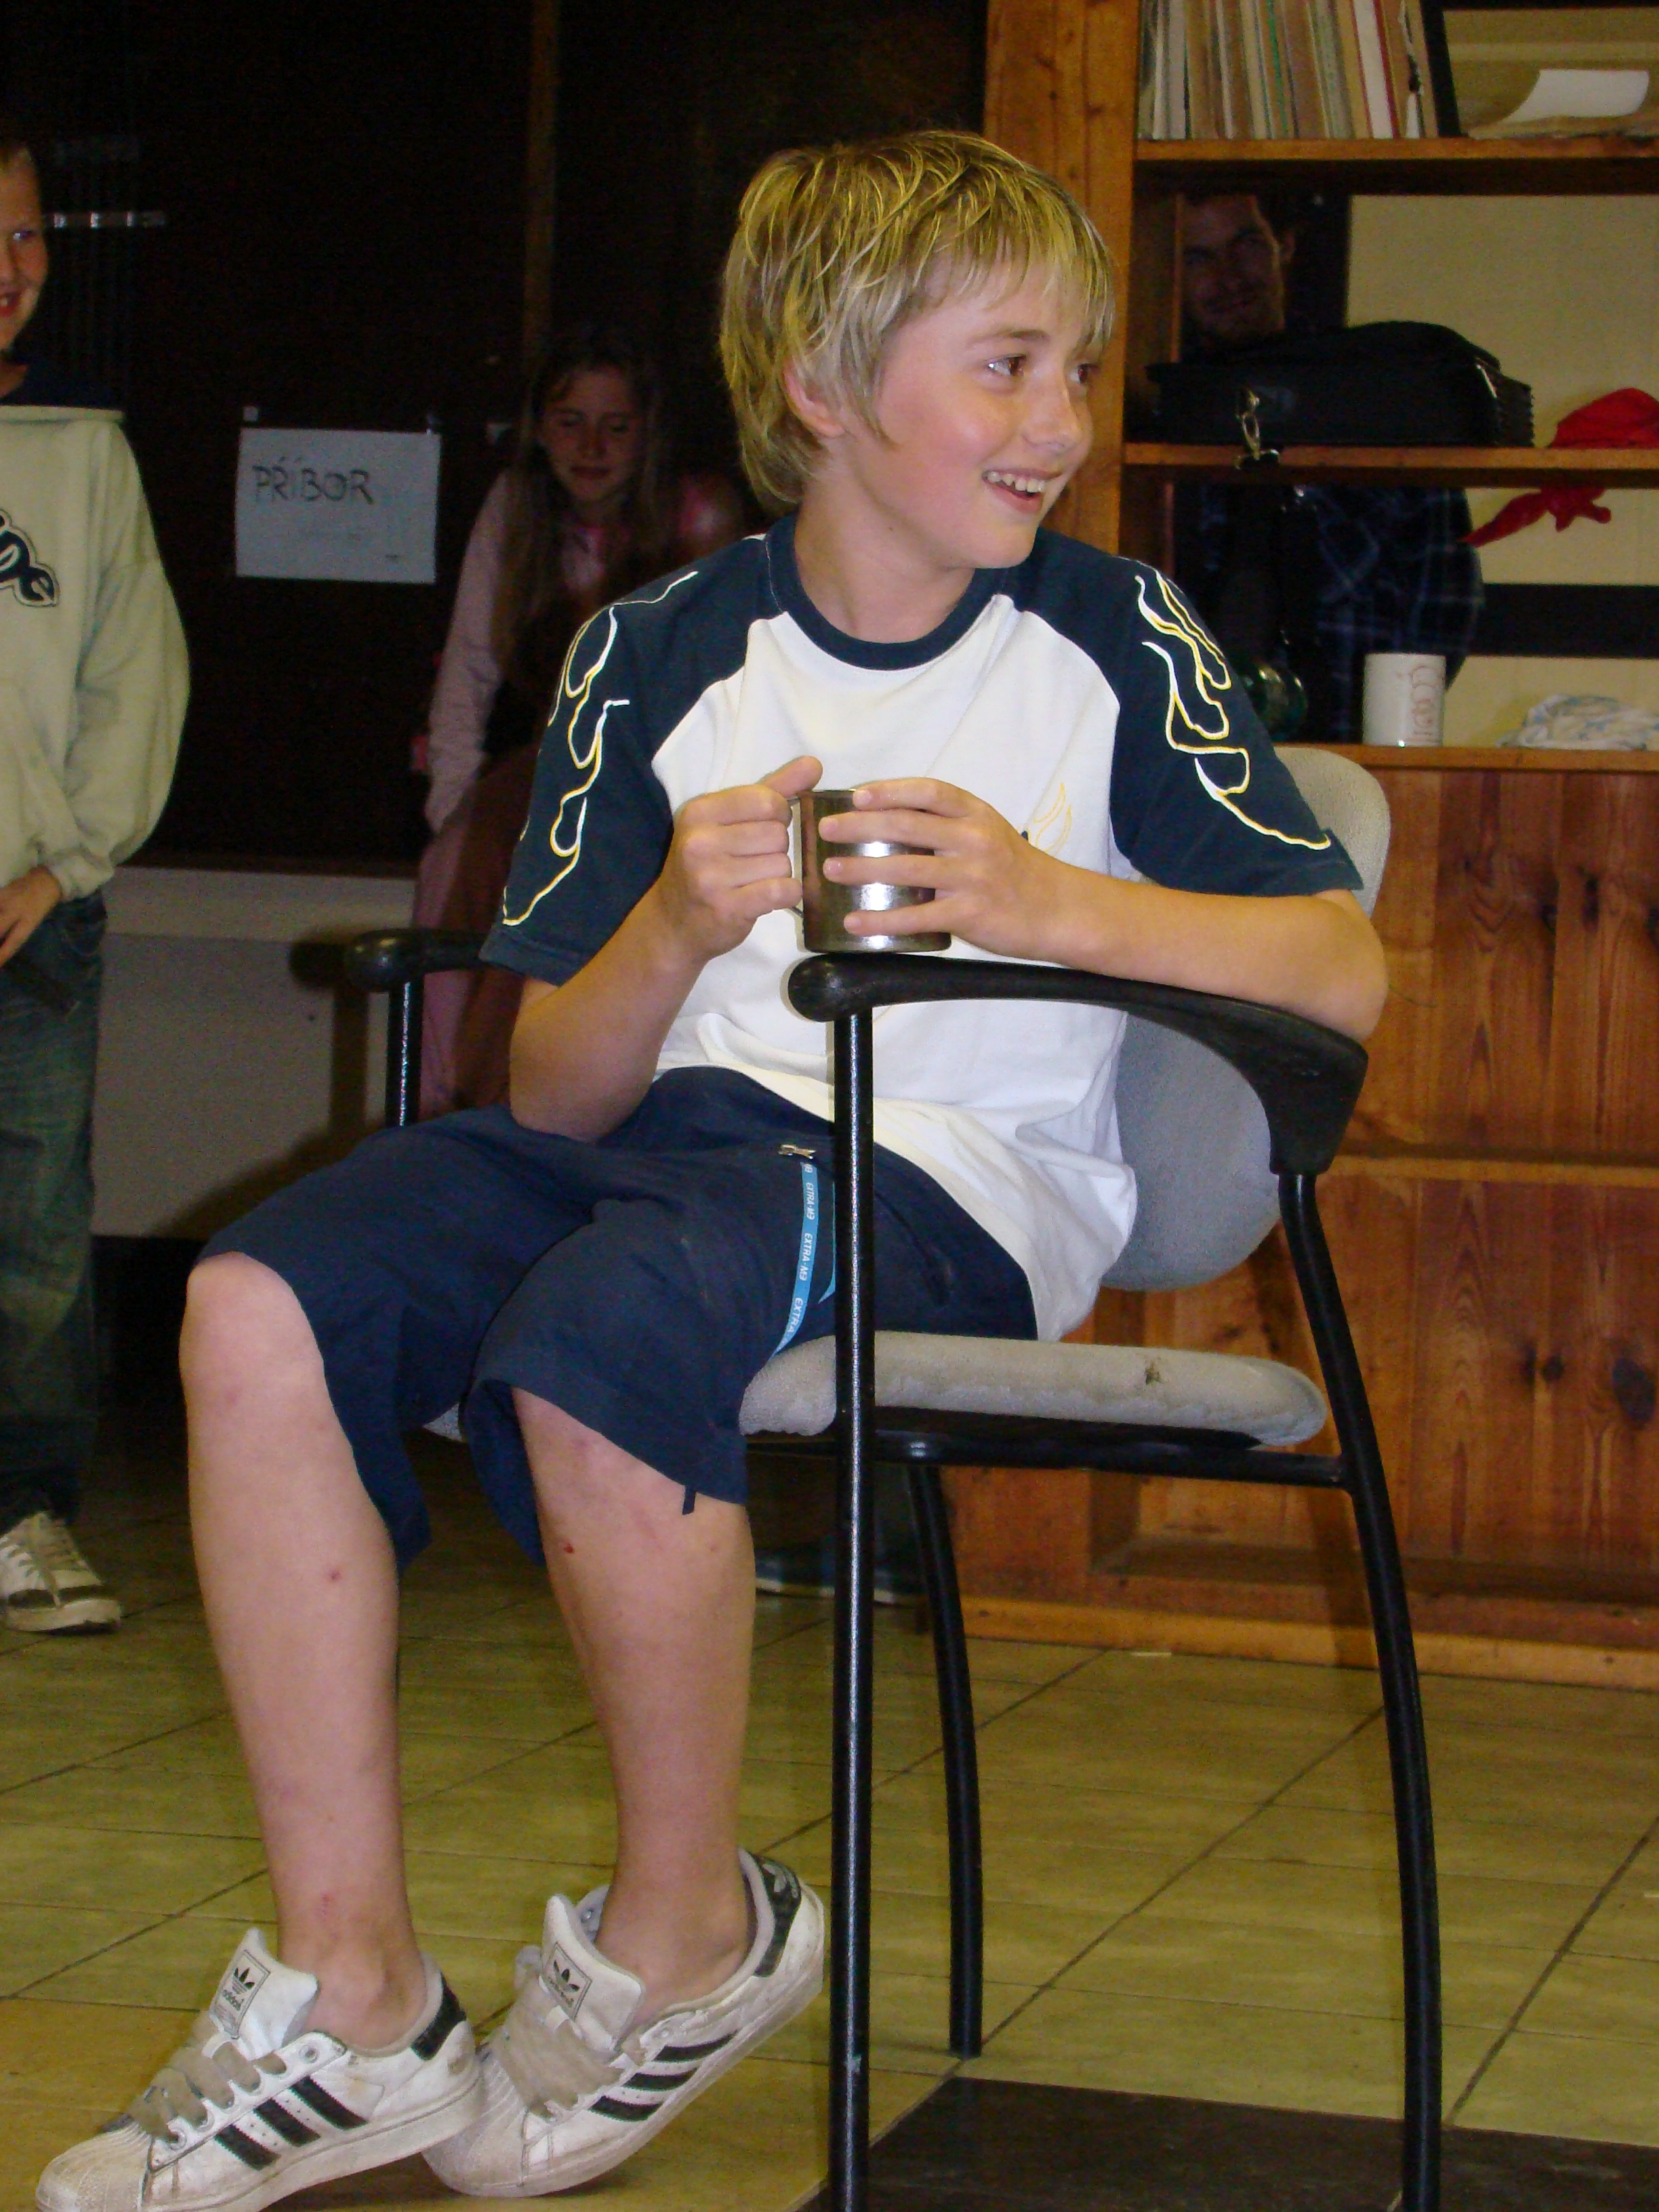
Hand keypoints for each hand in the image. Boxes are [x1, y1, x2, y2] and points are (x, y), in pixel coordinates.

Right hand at [0, 866, 63, 969]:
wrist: (46, 879)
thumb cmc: (42, 904)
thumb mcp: (34, 921)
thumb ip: (18, 932)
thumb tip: (2, 943)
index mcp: (30, 920)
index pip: (15, 940)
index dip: (3, 954)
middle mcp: (17, 909)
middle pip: (0, 927)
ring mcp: (7, 898)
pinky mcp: (1, 891)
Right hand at [651, 755, 820, 963]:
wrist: (673, 922)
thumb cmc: (708, 867)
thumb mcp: (730, 821)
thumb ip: (774, 789)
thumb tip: (815, 764)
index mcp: (700, 812)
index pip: (766, 800)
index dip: (779, 815)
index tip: (763, 829)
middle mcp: (701, 841)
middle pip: (777, 834)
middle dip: (777, 849)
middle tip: (754, 862)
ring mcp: (711, 876)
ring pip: (783, 863)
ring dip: (779, 874)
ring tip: (754, 881)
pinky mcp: (727, 907)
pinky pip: (783, 890)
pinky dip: (786, 894)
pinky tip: (767, 896)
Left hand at [821, 779, 1067, 960]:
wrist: (1056, 908)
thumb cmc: (1014, 870)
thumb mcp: (988, 832)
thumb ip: (947, 824)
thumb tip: (889, 820)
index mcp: (976, 814)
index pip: (928, 792)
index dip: (890, 790)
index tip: (856, 795)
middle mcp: (974, 839)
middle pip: (907, 825)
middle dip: (860, 826)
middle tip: (826, 830)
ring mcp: (972, 877)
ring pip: (906, 868)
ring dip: (862, 868)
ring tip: (830, 869)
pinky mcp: (969, 913)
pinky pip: (916, 916)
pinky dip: (881, 920)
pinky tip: (855, 921)